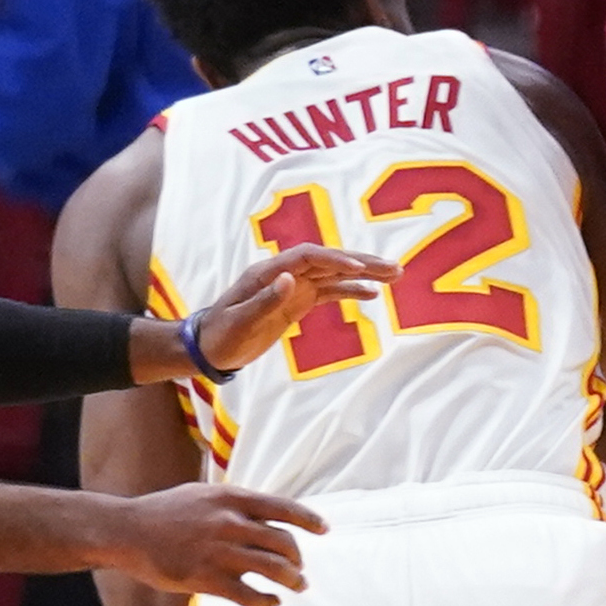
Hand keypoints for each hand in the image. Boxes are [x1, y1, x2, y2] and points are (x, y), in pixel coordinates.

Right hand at [102, 480, 326, 605]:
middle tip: (301, 570)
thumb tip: (263, 513)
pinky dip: (267, 601)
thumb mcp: (203, 494)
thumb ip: (233, 503)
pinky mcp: (206, 578)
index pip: (282, 507)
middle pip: (283, 542)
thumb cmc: (165, 512)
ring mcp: (219, 551)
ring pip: (273, 569)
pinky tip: (271, 602)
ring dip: (291, 580)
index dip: (308, 519)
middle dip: (299, 559)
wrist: (128, 531)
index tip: (324, 529)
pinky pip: (249, 595)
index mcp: (231, 498)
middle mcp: (230, 522)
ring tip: (297, 587)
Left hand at [182, 242, 392, 376]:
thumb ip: (266, 300)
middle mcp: (285, 274)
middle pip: (328, 260)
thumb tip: (291, 277)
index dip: (335, 259)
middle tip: (394, 267)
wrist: (210, 347)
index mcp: (269, 272)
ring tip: (395, 275)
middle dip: (361, 262)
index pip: (308, 257)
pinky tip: (372, 294)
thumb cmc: (222, 335)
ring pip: (334, 274)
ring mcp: (293, 286)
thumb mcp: (240, 322)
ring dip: (364, 273)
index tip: (359, 270)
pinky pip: (328, 292)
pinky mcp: (298, 302)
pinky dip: (350, 291)